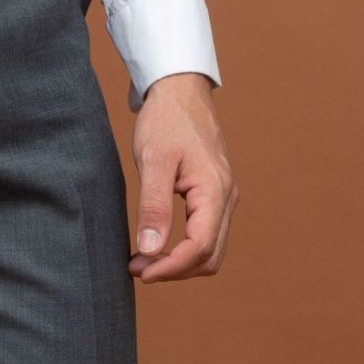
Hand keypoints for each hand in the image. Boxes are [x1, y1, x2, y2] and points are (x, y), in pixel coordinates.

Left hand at [127, 73, 237, 282]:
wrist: (180, 91)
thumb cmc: (166, 121)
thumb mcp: (153, 161)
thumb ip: (153, 206)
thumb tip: (150, 249)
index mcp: (214, 190)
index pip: (200, 247)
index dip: (171, 267)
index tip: (141, 272)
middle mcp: (226, 197)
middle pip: (210, 256)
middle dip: (175, 270)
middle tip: (136, 269)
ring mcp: (224, 196)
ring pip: (212, 249)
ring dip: (180, 263)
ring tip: (143, 259)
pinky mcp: (215, 194)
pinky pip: (207, 233)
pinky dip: (185, 248)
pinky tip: (157, 243)